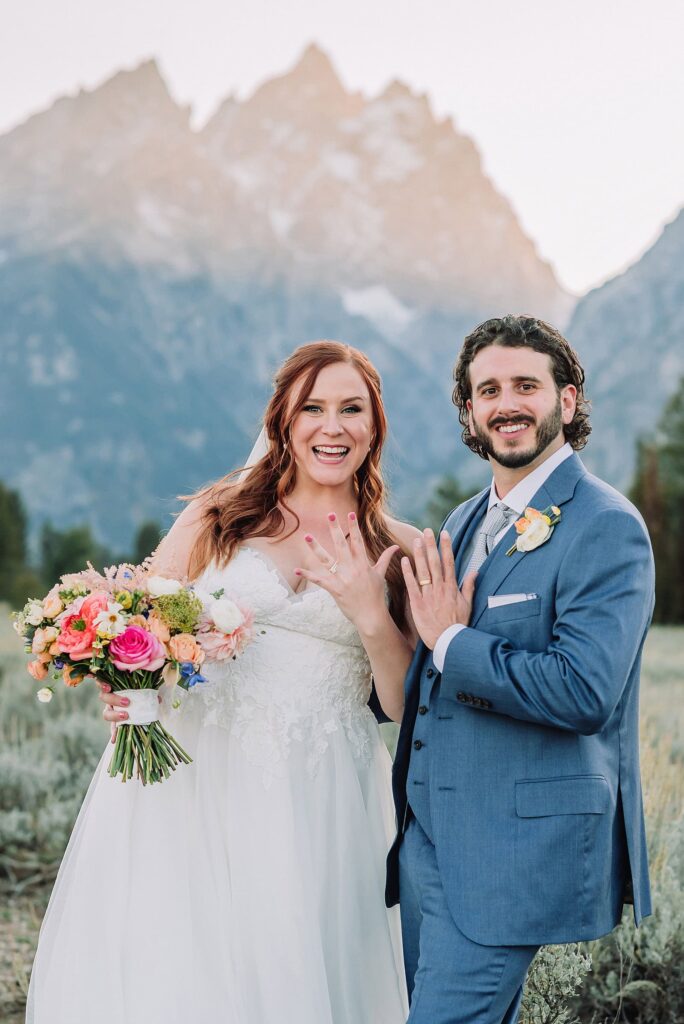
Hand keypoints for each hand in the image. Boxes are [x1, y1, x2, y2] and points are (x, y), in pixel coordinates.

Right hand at [97, 682, 161, 742]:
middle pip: (104, 697)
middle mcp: (110, 699)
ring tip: (126, 717)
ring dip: (114, 715)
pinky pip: (112, 728)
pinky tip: (114, 739)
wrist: (140, 708)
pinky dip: (113, 733)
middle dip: (114, 699)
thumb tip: (158, 699)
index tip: (109, 687)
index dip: (103, 684)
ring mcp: (111, 711)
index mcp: (115, 688)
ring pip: (106, 713)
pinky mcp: (114, 722)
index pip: (104, 683)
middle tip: (127, 703)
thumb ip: (147, 693)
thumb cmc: (140, 696)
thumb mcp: (143, 692)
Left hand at [294, 512, 398, 631]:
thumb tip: (396, 547)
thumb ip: (386, 558)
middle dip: (335, 529)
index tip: (350, 513)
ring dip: (316, 548)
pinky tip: (296, 569)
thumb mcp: (381, 574)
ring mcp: (342, 579)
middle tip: (329, 515)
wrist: (371, 615)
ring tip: (307, 536)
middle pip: (341, 545)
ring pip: (327, 560)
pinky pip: (319, 580)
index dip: (354, 527)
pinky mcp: (335, 590)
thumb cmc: (376, 595)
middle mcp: (352, 569)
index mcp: (363, 564)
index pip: (358, 541)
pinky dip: (307, 575)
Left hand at [402, 529, 476, 648]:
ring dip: (419, 555)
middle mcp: (440, 588)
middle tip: (427, 531)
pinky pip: (412, 585)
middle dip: (431, 545)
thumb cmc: (458, 624)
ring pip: (423, 571)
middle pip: (435, 562)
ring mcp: (429, 595)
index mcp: (452, 587)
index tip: (444, 533)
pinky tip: (404, 560)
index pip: (449, 562)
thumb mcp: (468, 605)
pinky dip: (408, 572)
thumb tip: (474, 571)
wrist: (448, 641)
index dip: (446, 547)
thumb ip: (469, 587)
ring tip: (415, 541)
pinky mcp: (417, 603)